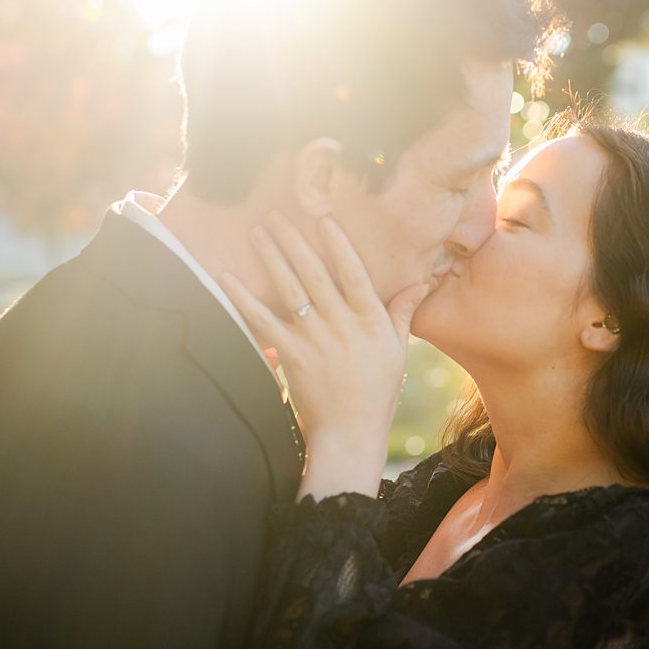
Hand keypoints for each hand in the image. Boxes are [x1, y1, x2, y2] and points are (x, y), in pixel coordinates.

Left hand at [220, 215, 430, 499]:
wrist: (350, 433)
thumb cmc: (377, 392)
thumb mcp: (398, 351)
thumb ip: (403, 313)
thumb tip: (420, 282)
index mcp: (371, 321)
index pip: (354, 273)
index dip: (338, 244)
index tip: (324, 218)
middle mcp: (342, 326)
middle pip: (315, 274)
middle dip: (294, 241)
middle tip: (276, 214)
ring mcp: (316, 340)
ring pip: (289, 290)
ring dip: (271, 258)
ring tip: (256, 232)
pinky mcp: (292, 356)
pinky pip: (263, 321)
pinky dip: (244, 298)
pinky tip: (228, 277)